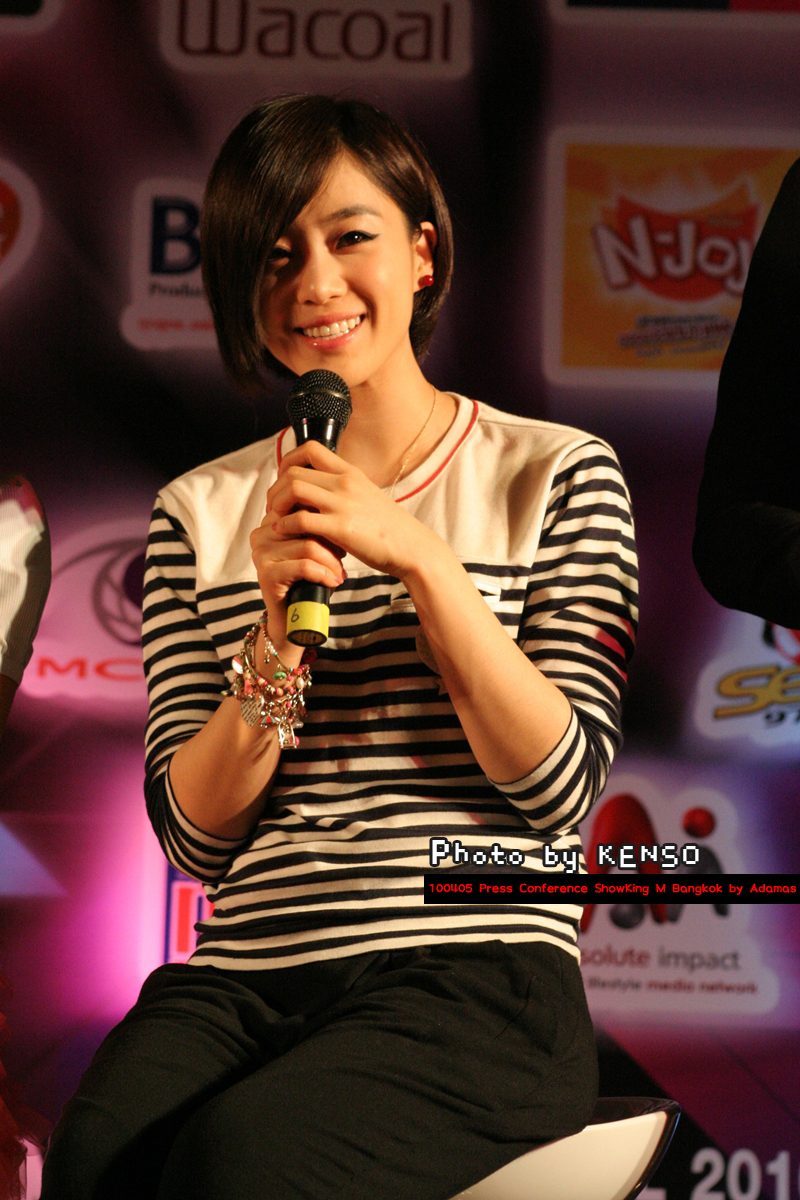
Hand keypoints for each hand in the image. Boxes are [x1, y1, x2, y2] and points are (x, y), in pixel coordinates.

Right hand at [250, 460, 346, 654]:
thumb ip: (319, 520)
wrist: (297, 617)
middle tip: (344, 556)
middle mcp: (263, 531)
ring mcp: (261, 552)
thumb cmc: (312, 577)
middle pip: (306, 522)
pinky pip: (303, 565)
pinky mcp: (266, 572)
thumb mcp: (318, 543)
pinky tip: (333, 582)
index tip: (342, 538)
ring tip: (340, 574)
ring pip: (308, 545)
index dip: (326, 520)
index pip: (304, 504)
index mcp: (273, 518)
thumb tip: (342, 498)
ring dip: (331, 562)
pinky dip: (324, 574)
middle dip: (331, 540)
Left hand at [265, 441, 439, 579]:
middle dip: (276, 489)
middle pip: (294, 471)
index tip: (283, 479)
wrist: (412, 547)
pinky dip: (285, 525)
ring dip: (278, 503)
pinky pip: (300, 519)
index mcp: (351, 472)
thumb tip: (321, 490)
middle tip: (274, 506)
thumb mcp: (367, 496)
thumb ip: (344, 489)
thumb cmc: (389, 528)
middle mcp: (345, 483)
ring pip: (294, 488)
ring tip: (276, 518)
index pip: (310, 449)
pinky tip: (284, 532)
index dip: (288, 461)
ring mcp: (343, 504)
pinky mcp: (341, 528)